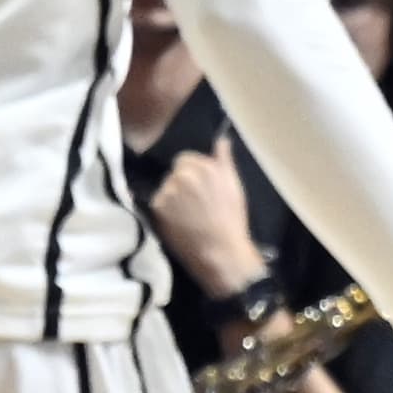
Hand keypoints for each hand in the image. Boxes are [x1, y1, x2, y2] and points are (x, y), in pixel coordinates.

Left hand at [151, 135, 270, 300]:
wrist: (221, 252)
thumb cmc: (232, 220)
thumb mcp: (234, 186)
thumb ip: (224, 160)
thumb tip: (222, 140)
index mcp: (205, 166)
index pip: (185, 159)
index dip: (192, 173)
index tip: (200, 189)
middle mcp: (184, 174)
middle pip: (174, 172)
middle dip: (181, 184)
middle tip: (194, 204)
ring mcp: (169, 190)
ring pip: (166, 188)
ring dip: (172, 197)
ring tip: (187, 215)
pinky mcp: (158, 206)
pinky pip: (158, 203)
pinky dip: (165, 211)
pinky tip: (178, 223)